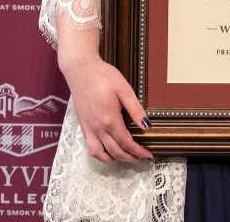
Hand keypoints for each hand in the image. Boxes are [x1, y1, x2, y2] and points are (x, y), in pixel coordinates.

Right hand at [58, 33, 151, 163]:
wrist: (81, 70)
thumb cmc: (103, 76)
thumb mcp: (124, 89)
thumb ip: (135, 109)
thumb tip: (147, 126)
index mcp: (110, 119)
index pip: (126, 143)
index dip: (139, 151)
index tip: (149, 155)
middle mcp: (97, 127)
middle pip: (115, 151)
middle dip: (130, 157)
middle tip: (141, 157)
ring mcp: (88, 128)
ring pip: (99, 154)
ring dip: (114, 159)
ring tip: (126, 157)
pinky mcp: (83, 125)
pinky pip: (90, 147)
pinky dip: (100, 154)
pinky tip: (108, 151)